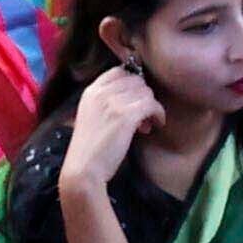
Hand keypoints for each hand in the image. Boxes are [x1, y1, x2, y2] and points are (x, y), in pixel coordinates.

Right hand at [62, 64, 163, 196]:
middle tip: (142, 115)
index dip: (132, 82)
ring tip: (146, 124)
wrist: (84, 170)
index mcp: (91, 91)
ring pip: (145, 91)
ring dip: (150, 106)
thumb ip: (105, 103)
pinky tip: (156, 125)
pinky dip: (158, 114)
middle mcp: (101, 92)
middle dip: (142, 96)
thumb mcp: (91, 117)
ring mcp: (113, 102)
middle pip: (135, 80)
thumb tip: (132, 97)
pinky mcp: (125, 115)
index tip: (136, 98)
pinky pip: (151, 104)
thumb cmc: (89, 150)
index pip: (118, 71)